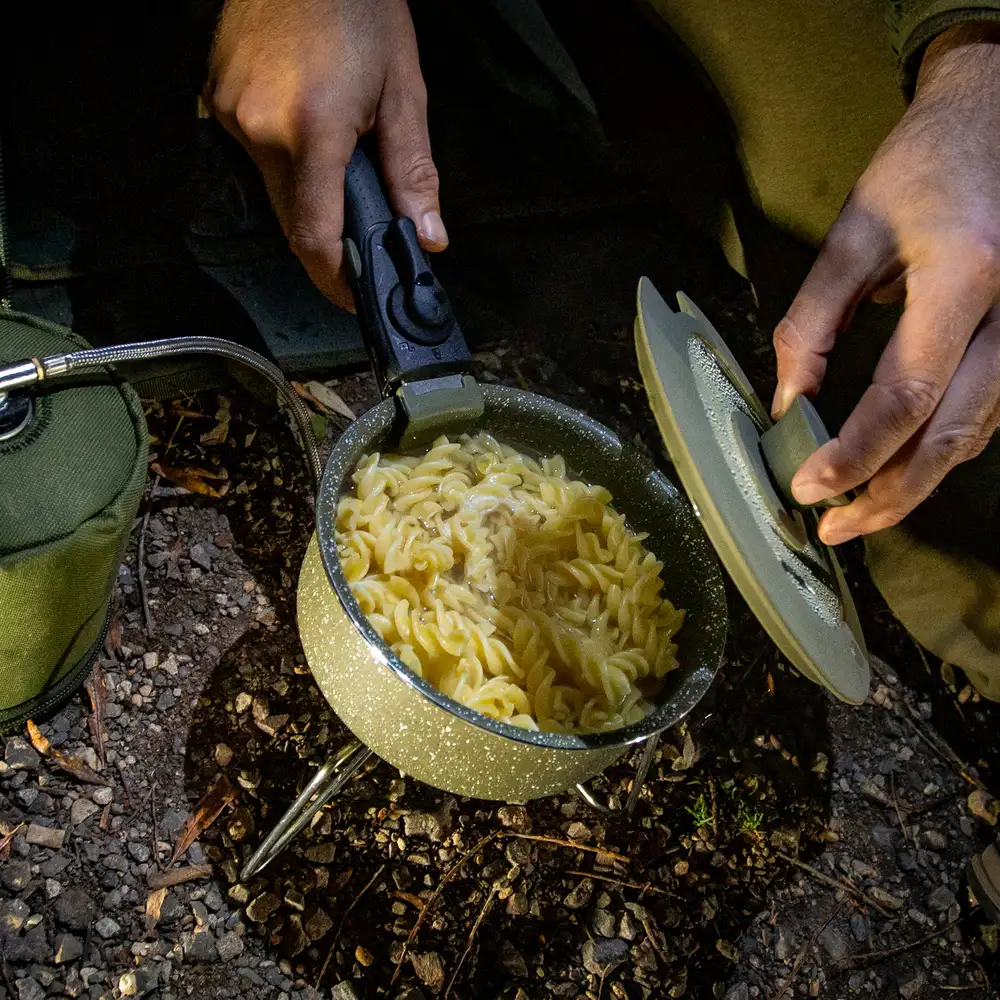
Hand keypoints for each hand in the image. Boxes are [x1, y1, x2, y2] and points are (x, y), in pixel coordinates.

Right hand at [205, 0, 446, 308]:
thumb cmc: (360, 7)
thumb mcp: (403, 90)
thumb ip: (413, 172)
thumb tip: (428, 236)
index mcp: (313, 130)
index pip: (315, 236)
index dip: (334, 279)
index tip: (354, 296)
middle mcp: (260, 127)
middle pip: (292, 219)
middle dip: (327, 238)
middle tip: (360, 234)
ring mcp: (230, 111)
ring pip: (272, 187)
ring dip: (306, 193)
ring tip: (338, 158)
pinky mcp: (215, 95)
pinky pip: (253, 151)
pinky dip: (283, 156)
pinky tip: (307, 124)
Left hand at [772, 24, 999, 544]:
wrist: (998, 120)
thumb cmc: (923, 167)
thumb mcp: (853, 234)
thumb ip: (813, 321)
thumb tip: (787, 404)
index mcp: (967, 278)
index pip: (908, 392)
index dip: (857, 451)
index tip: (807, 487)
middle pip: (953, 434)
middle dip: (889, 493)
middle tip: (831, 528)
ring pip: (975, 435)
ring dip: (914, 483)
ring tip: (854, 514)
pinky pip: (985, 415)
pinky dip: (937, 452)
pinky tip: (896, 473)